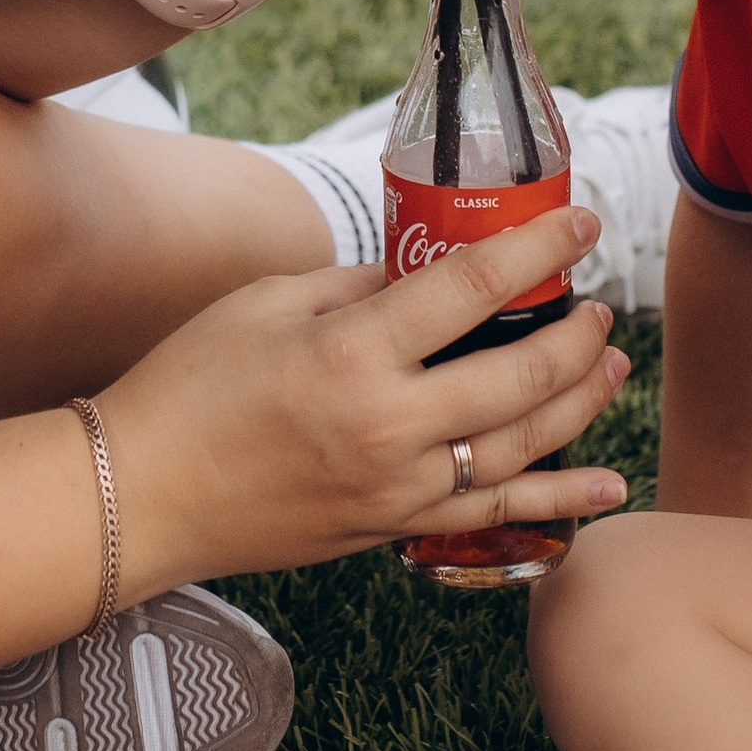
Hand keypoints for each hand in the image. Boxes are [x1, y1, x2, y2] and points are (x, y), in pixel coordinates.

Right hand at [99, 207, 630, 585]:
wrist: (140, 496)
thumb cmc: (188, 387)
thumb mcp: (268, 305)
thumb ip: (359, 289)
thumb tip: (430, 277)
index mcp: (352, 353)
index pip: (474, 287)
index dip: (539, 248)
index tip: (580, 221)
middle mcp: (388, 425)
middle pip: (521, 375)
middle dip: (575, 333)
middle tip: (596, 304)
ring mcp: (396, 487)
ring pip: (524, 446)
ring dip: (582, 402)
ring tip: (611, 364)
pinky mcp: (392, 529)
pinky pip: (495, 515)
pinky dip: (561, 501)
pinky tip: (610, 482)